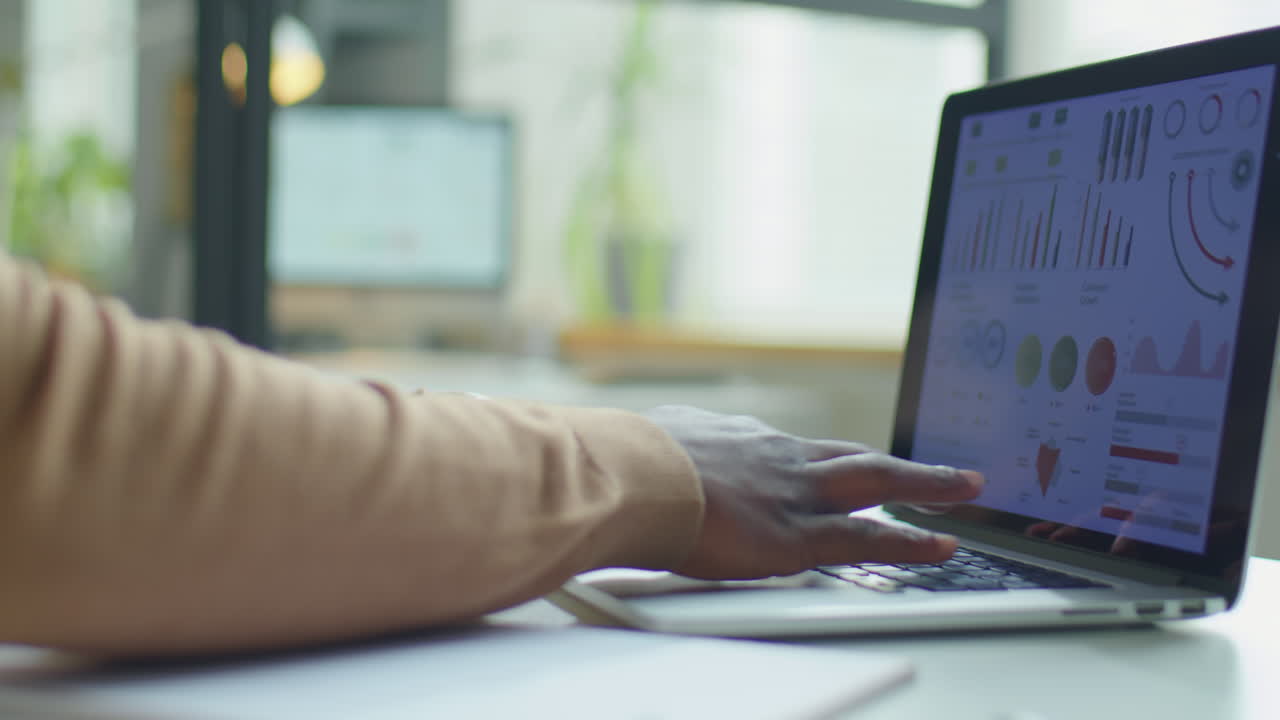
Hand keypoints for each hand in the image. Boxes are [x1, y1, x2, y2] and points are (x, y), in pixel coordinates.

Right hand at [643, 405, 984, 579]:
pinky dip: (909, 541)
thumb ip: (670, 448)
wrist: (632, 475)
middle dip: (901, 464)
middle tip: (941, 468)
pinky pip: (868, 538)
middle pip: (856, 457)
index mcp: (743, 441)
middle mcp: (780, 458)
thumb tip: (649, 446)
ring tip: (964, 488)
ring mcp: (795, 493)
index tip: (849, 460)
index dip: (832, 459)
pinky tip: (940, 545)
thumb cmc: (628, 462)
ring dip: (925, 486)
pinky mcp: (797, 533)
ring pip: (877, 483)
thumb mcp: (655, 442)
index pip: (801, 451)